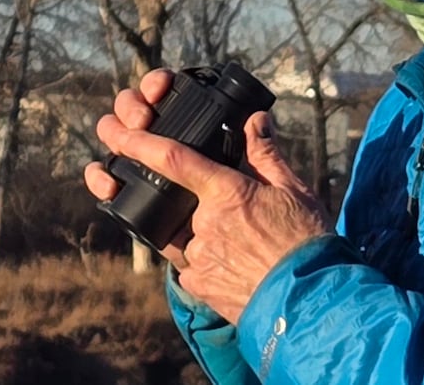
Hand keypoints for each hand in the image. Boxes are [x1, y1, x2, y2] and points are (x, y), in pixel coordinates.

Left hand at [84, 69, 332, 323]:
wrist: (309, 302)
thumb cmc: (306, 242)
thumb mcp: (293, 190)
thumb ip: (266, 153)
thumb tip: (254, 120)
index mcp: (225, 193)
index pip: (172, 159)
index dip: (136, 142)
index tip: (113, 131)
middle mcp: (203, 223)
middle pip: (182, 200)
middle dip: (197, 202)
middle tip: (240, 217)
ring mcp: (196, 257)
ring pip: (185, 232)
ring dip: (205, 230)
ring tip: (247, 242)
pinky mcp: (197, 285)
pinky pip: (190, 262)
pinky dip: (206, 256)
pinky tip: (237, 261)